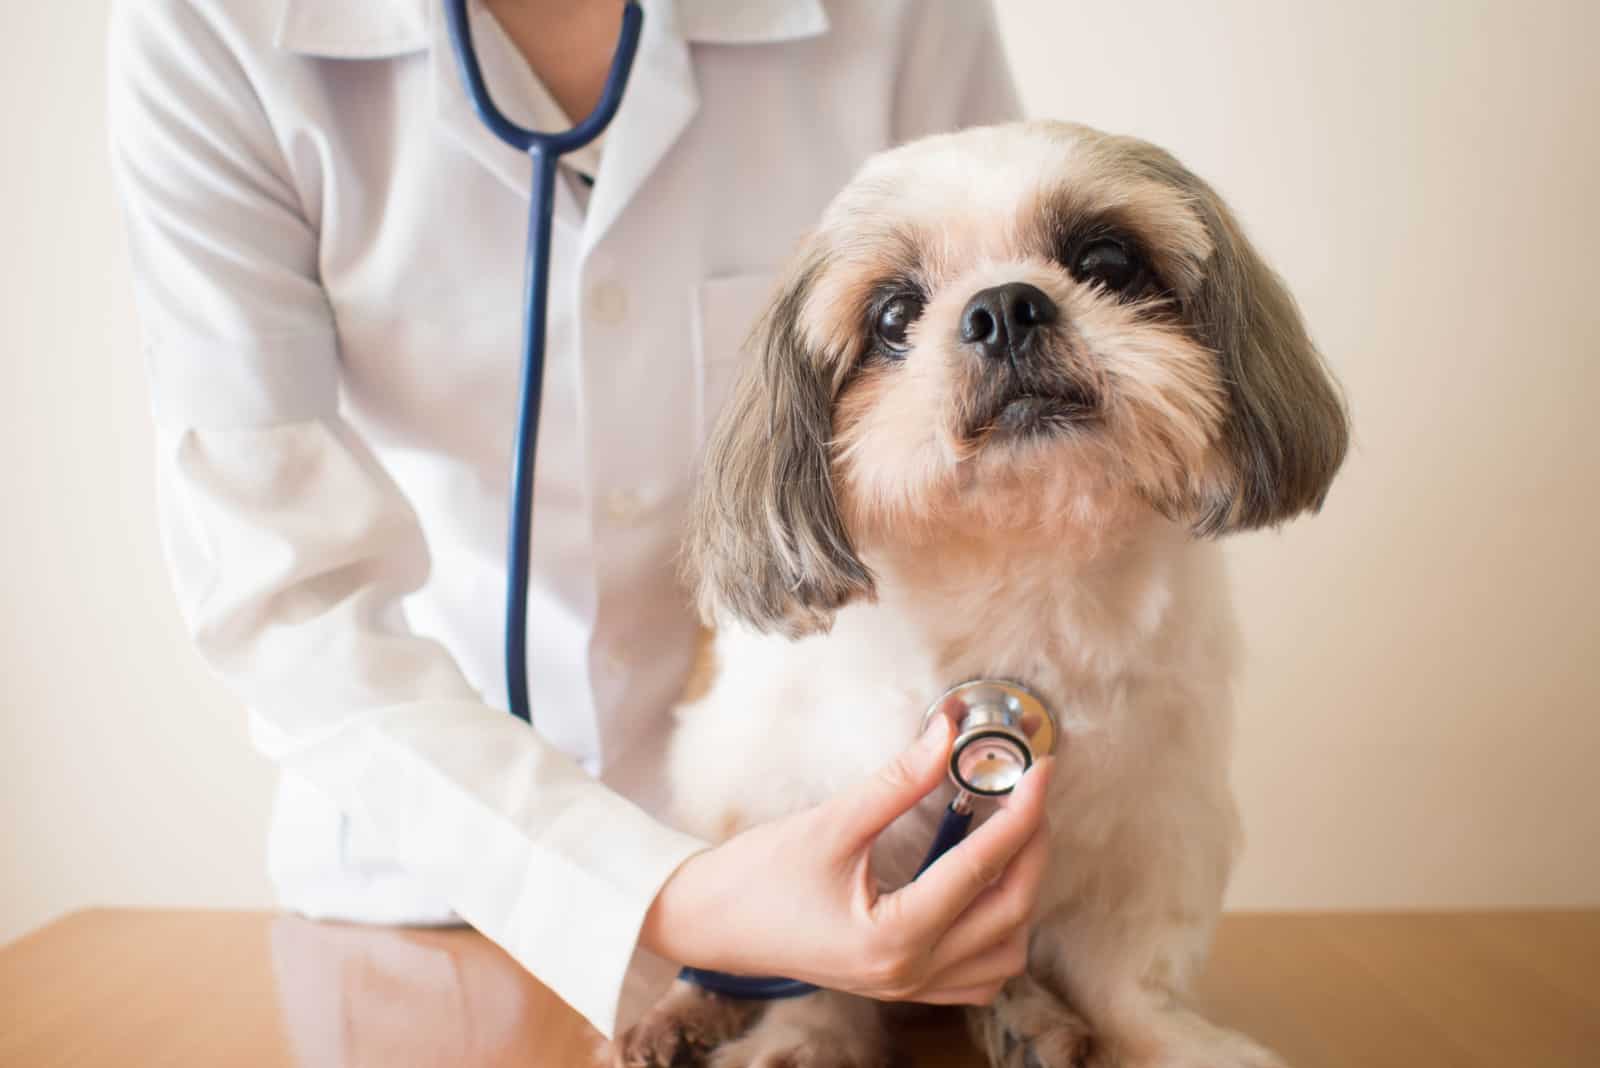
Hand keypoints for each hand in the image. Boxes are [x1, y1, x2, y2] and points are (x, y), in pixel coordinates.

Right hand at [640, 716, 1052, 1004]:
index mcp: (893, 937)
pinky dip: (998, 934)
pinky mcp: (901, 987)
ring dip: (1020, 895)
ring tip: (1008, 837)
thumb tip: (947, 733)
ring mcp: (908, 988)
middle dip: (1031, 848)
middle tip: (1031, 794)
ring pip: (1005, 954)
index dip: (1022, 813)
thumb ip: (897, 781)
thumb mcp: (830, 822)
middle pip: (1010, 913)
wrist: (707, 923)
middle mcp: (909, 973)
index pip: (982, 868)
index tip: (1039, 770)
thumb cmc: (757, 876)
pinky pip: (978, 977)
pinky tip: (983, 888)